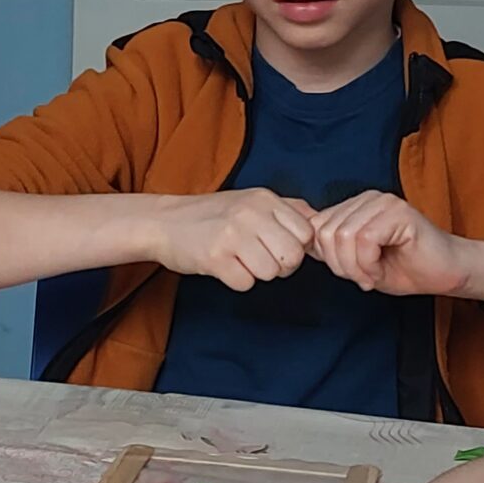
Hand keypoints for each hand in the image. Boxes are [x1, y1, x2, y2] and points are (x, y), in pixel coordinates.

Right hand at [151, 190, 313, 292]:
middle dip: (280, 266)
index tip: (276, 248)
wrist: (165, 222)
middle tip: (259, 259)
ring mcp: (232, 235)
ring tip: (238, 261)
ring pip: (270, 273)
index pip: (306, 234)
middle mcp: (251, 213)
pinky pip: (245, 283)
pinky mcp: (214, 257)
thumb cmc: (211, 215)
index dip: (295, 248)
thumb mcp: (252, 201)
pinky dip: (236, 281)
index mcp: (265, 199)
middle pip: (292, 257)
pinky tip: (224, 267)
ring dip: (256, 274)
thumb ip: (287, 209)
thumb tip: (319, 222)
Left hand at [309, 191, 470, 298]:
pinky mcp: (398, 212)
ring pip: (342, 237)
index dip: (327, 258)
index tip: (351, 273)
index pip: (316, 228)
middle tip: (363, 277)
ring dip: (354, 268)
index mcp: (354, 206)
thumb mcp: (355, 261)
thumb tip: (300, 241)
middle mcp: (367, 198)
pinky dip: (367, 265)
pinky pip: (364, 240)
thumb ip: (330, 248)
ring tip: (372, 276)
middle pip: (325, 233)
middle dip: (339, 266)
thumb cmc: (404, 268)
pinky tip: (380, 272)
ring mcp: (383, 202)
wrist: (445, 273)